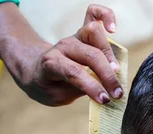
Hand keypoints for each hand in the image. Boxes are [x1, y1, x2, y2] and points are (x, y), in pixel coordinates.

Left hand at [7, 4, 122, 105]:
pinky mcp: (82, 32)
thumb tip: (103, 88)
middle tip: (117, 93)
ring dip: (109, 52)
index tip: (105, 100)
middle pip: (90, 54)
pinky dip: (106, 16)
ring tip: (115, 70)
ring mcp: (74, 37)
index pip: (74, 72)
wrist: (35, 69)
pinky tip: (113, 29)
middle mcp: (64, 46)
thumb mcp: (56, 96)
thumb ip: (78, 90)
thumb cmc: (47, 85)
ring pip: (94, 32)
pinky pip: (94, 13)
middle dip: (107, 75)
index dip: (92, 87)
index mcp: (52, 63)